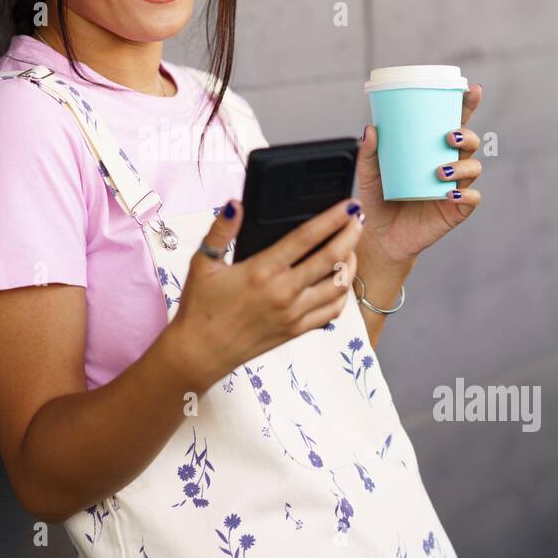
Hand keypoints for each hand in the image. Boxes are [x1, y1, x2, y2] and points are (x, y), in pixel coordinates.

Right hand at [167, 197, 363, 391]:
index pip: (307, 238)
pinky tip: (340, 282)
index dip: (332, 219)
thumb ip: (221, 231)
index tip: (348, 205)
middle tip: (357, 219)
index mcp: (262, 271)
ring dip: (350, 264)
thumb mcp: (203, 262)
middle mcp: (283, 292)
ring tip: (351, 248)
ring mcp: (293, 314)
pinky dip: (342, 295)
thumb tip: (235, 204)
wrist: (200, 353)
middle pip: (331, 259)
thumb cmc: (200, 307)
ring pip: (338, 286)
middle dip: (350, 235)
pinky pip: (331, 312)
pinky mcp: (296, 330)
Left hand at [355, 83, 483, 266]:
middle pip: (470, 143)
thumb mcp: (369, 175)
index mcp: (432, 150)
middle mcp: (448, 165)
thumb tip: (371, 129)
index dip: (467, 106)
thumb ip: (369, 154)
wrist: (381, 236)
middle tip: (448, 137)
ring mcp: (454, 187)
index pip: (454, 123)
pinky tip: (450, 194)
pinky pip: (471, 199)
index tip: (472, 91)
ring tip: (440, 171)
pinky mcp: (455, 210)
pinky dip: (465, 194)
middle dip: (466, 135)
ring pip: (474, 168)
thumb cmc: (379, 200)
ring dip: (463, 165)